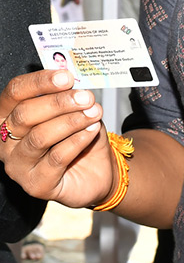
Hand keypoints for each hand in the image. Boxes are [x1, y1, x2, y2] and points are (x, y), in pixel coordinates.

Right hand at [0, 70, 114, 207]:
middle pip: (24, 115)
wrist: (96, 170)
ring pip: (40, 137)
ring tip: (93, 113)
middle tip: (86, 97)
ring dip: (71, 121)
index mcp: (9, 116)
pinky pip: (56, 158)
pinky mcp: (36, 185)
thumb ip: (66, 93)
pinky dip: (78, 140)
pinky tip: (92, 130)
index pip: (14, 92)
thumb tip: (69, 77)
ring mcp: (18, 166)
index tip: (66, 77)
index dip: (39, 82)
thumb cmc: (78, 135)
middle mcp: (6, 141)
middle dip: (58, 103)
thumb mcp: (73, 108)